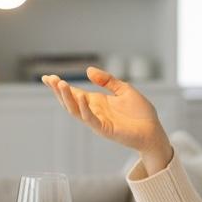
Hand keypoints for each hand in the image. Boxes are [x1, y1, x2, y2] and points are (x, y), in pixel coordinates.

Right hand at [41, 67, 170, 165]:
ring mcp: (98, 122)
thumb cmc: (140, 113)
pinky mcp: (105, 129)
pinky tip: (80, 96)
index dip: (60, 86)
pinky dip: (84, 109)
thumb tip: (88, 70)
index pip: (74, 93)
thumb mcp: (123, 89)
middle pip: (70, 102)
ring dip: (67, 98)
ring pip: (76, 111)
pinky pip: (90, 120)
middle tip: (49, 79)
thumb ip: (107, 81)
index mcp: (96, 102)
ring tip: (60, 84)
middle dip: (58, 91)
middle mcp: (94, 112)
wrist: (153, 130)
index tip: (47, 77)